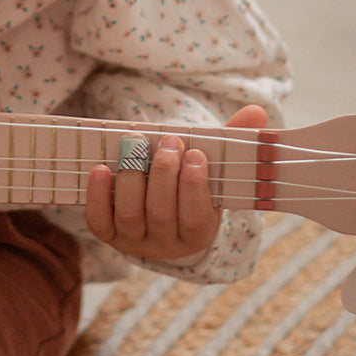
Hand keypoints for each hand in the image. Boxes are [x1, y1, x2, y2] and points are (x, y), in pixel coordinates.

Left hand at [84, 104, 268, 263]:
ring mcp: (135, 241)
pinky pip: (99, 222)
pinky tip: (100, 168)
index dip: (193, 185)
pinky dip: (98, 195)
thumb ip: (234, 141)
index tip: (195, 152)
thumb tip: (256, 111)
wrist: (163, 213)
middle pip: (161, 213)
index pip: (196, 216)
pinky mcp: (109, 235)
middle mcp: (167, 243)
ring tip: (134, 144)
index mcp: (199, 232)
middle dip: (164, 173)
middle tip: (168, 141)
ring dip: (131, 177)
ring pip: (130, 215)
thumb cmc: (191, 183)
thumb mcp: (215, 168)